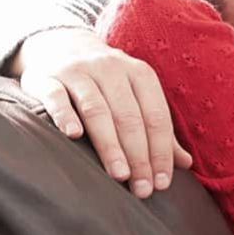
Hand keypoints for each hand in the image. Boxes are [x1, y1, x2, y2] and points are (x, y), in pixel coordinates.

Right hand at [16, 28, 192, 198]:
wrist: (62, 46)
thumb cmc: (108, 83)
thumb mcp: (137, 97)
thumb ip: (158, 129)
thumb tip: (186, 164)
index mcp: (140, 74)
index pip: (156, 118)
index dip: (161, 152)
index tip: (162, 183)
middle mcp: (111, 69)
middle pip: (129, 117)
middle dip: (139, 156)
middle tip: (142, 188)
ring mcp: (78, 71)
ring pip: (96, 110)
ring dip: (109, 145)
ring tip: (120, 175)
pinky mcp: (47, 77)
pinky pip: (56, 96)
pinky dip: (65, 115)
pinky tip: (73, 136)